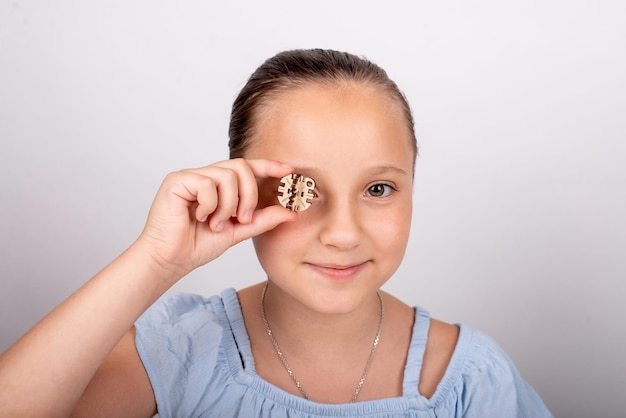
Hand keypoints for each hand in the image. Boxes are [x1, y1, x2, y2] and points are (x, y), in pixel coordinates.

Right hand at [136, 158, 296, 281]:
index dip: (268, 166)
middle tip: (243, 218)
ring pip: (226, 175)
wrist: (171, 260)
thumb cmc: (197, 245)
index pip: (247, 167)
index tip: (288, 170)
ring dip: (228, 205)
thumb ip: (262, 219)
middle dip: (249, 194)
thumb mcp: (238, 231)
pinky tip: (199, 217)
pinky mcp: (177, 181)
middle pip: (241, 167)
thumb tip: (290, 212)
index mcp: (219, 186)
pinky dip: (210, 205)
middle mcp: (205, 176)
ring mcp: (190, 176)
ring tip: (216, 223)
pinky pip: (206, 183)